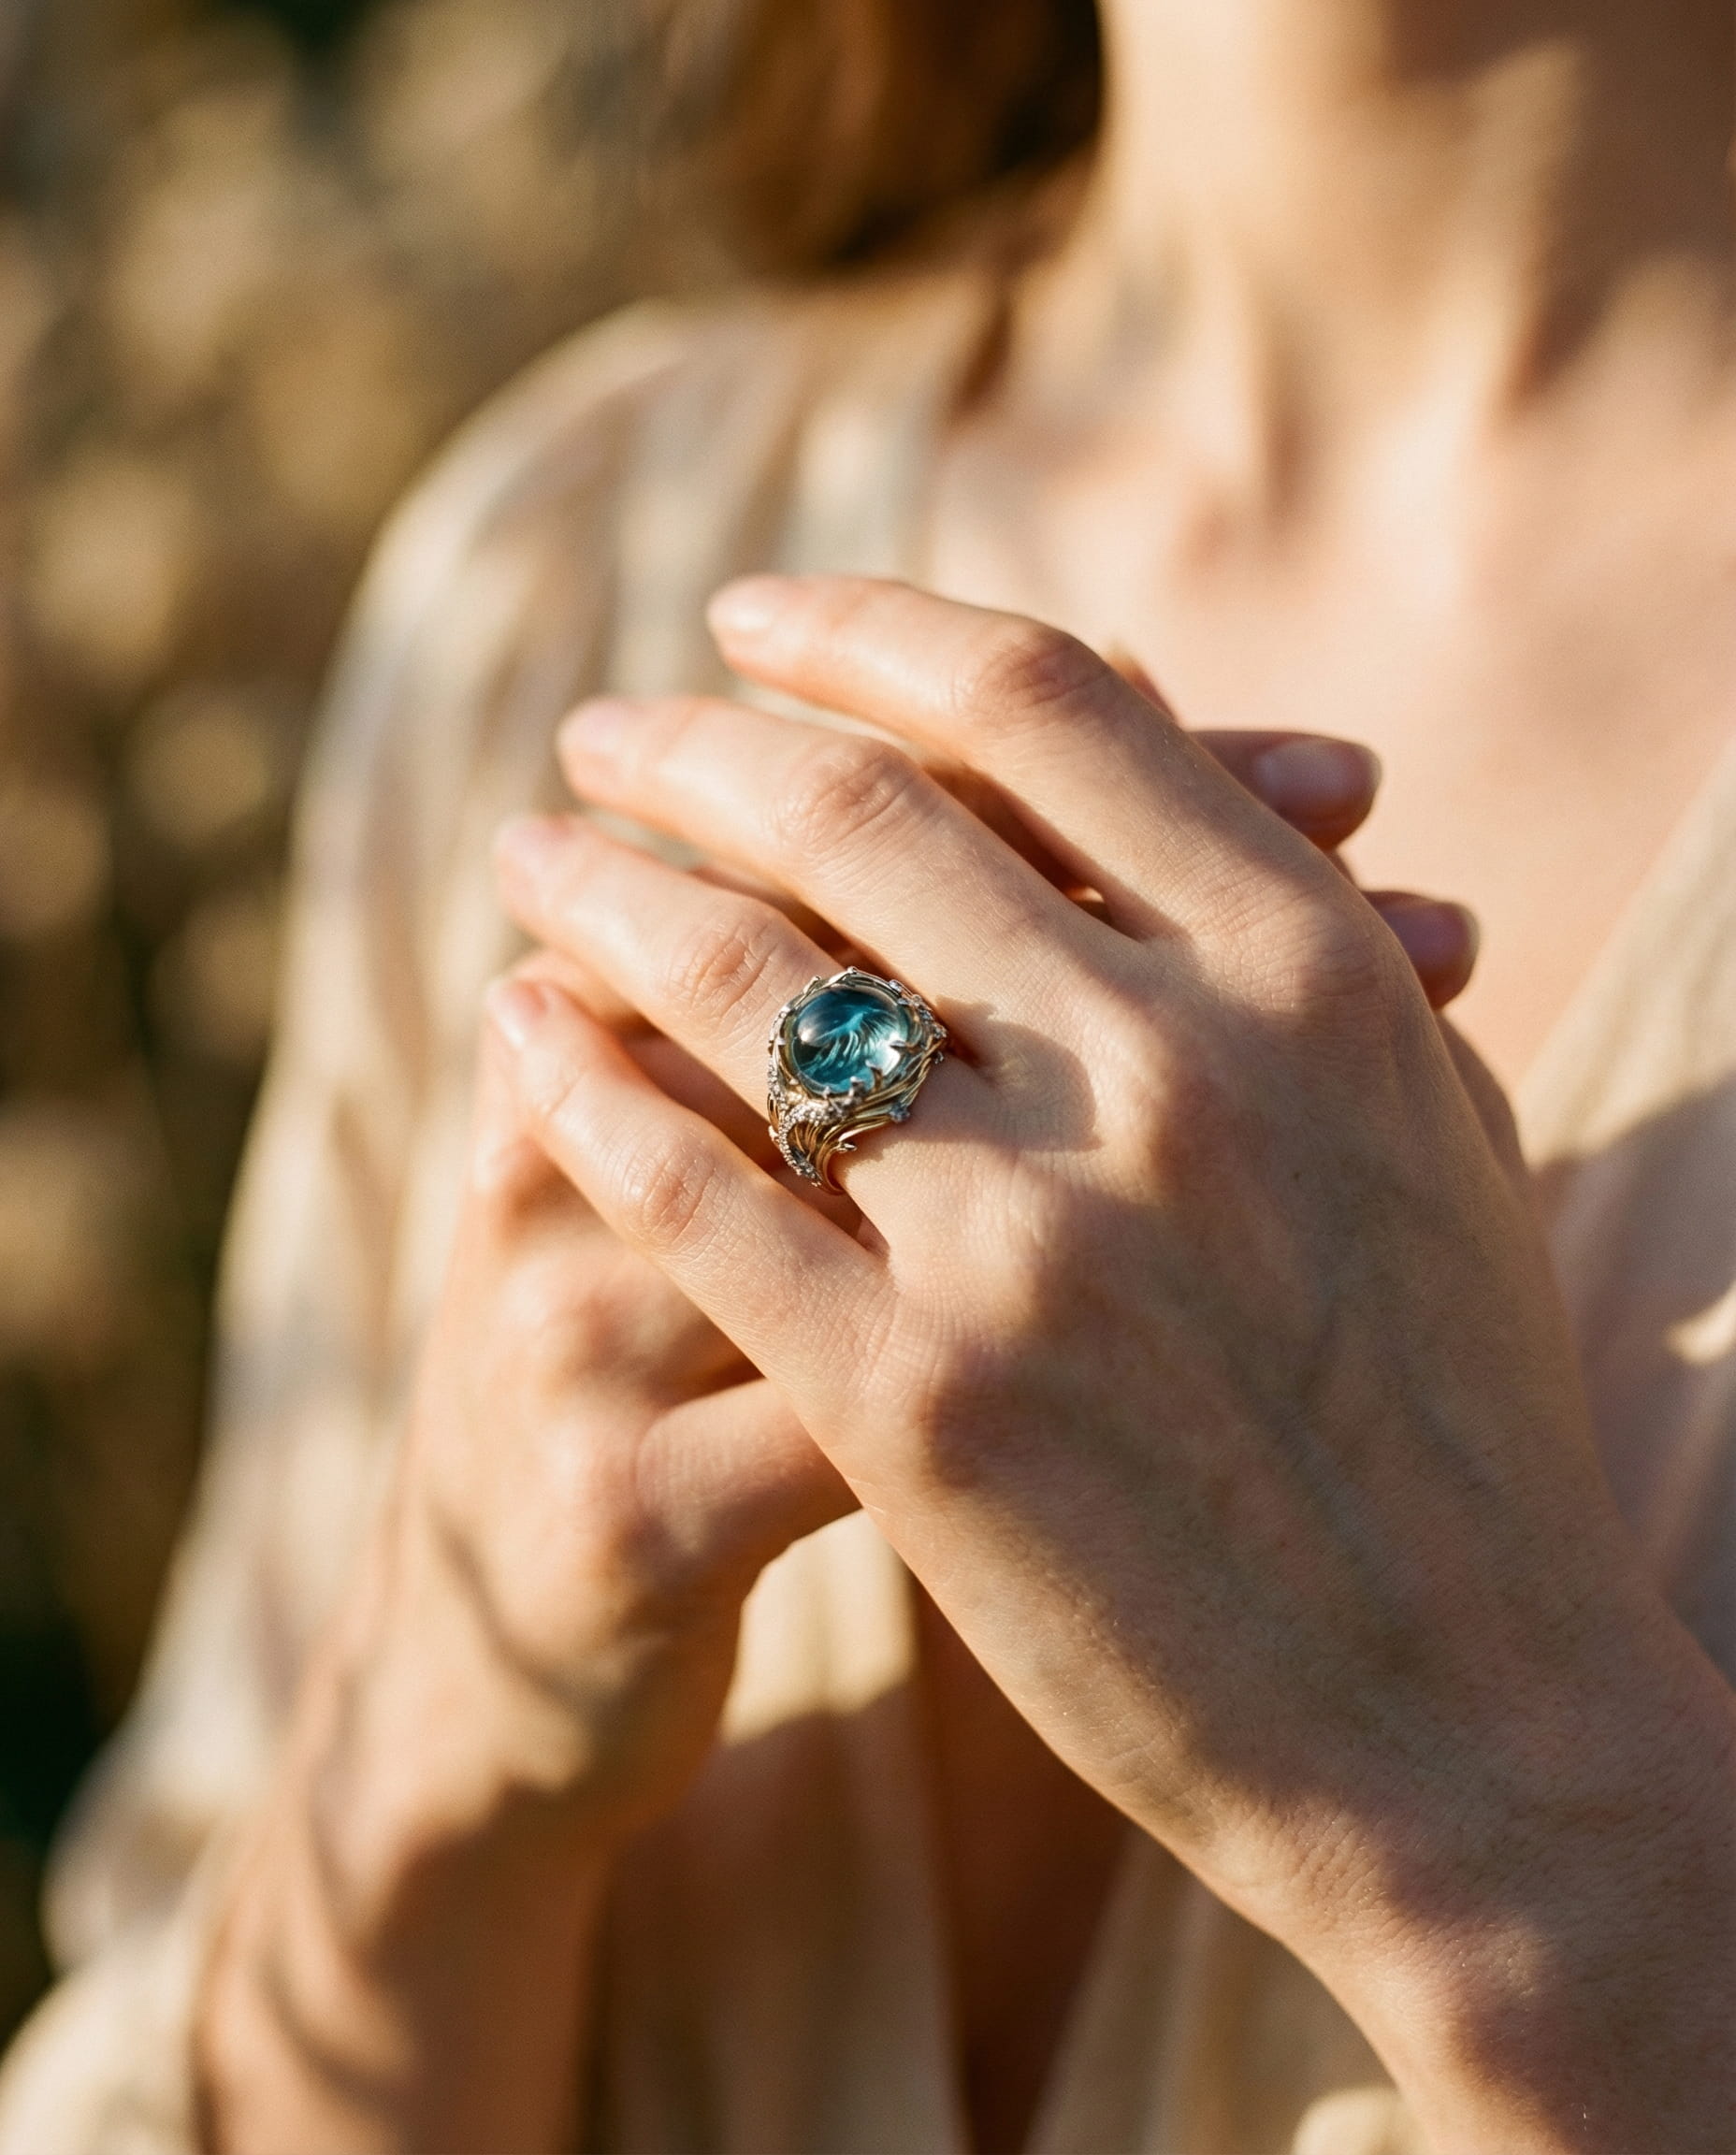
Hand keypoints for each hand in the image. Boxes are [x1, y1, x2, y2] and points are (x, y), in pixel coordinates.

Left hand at [491, 576, 1735, 2154]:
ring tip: (529, 851)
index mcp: (1314, 974)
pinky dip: (588, 1088)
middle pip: (858, 813)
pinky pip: (696, 1195)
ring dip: (604, 888)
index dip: (870, 629)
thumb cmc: (1464, 1416)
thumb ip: (1298, 923)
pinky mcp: (914, 1408)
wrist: (1473, 1723)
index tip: (754, 620)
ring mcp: (1032, 1243)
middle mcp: (1172, 1073)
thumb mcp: (1421, 1124)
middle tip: (602, 727)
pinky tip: (521, 1033)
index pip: (1047, 704)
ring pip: (744, 984)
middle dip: (694, 745)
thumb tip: (1157, 730)